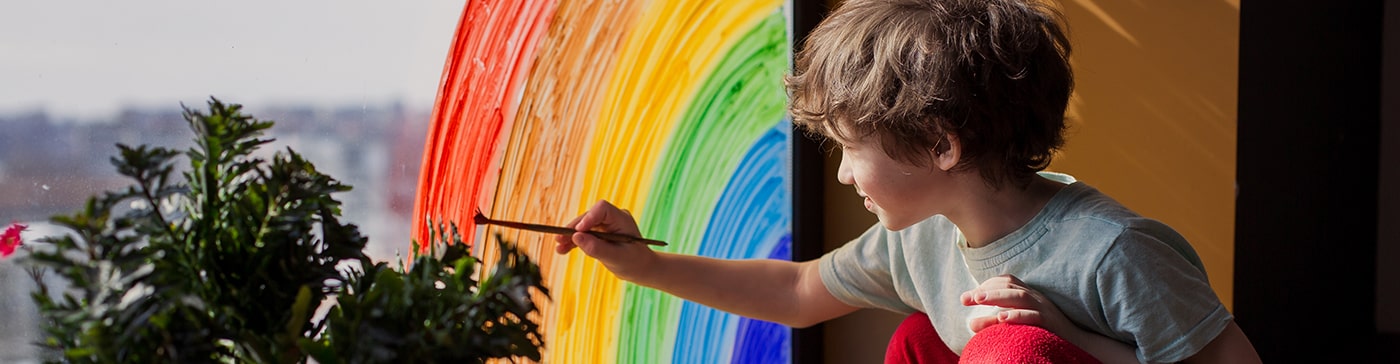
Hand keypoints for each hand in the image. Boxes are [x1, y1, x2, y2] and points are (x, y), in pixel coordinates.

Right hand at [553, 200, 656, 280]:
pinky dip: (574, 242)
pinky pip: (584, 234)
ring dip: (570, 236)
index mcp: (622, 219)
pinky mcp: (600, 233)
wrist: (640, 269)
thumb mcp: (616, 258)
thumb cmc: (633, 263)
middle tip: (559, 240)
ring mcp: (606, 225)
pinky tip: (562, 250)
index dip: (588, 217)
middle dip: (574, 229)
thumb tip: (576, 238)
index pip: (602, 209)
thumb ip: (597, 248)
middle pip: (589, 217)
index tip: (577, 231)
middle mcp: (613, 218)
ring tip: (559, 248)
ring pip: (584, 226)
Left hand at [960, 274, 1074, 334]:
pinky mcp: (1050, 322)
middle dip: (985, 290)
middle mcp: (1035, 297)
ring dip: (996, 297)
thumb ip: (995, 321)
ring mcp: (1043, 308)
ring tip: (978, 299)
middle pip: (1008, 286)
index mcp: (1028, 293)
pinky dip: (1016, 315)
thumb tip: (970, 324)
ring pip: (1019, 296)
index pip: (1005, 281)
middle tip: (965, 298)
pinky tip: (1001, 317)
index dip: (985, 285)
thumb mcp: (1018, 323)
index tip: (967, 297)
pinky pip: (1033, 315)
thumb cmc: (1043, 331)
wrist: (1077, 342)